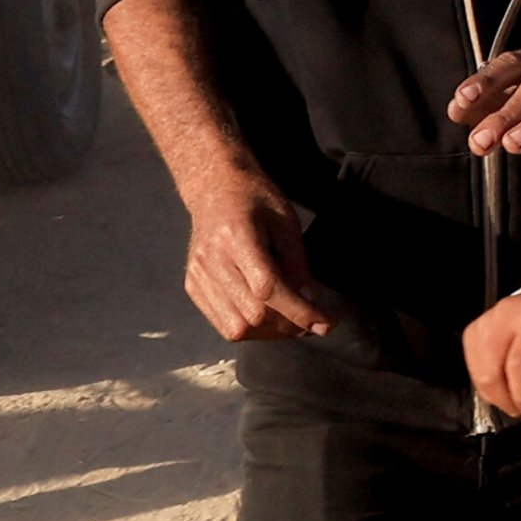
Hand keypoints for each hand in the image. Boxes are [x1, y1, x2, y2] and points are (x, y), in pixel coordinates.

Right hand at [182, 168, 339, 340]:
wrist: (215, 188)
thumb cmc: (254, 199)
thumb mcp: (286, 223)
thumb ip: (297, 264)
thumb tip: (311, 302)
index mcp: (236, 237)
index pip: (269, 289)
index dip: (300, 311)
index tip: (326, 322)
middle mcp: (212, 260)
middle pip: (253, 314)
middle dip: (290, 325)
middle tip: (312, 321)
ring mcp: (198, 275)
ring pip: (236, 328)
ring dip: (270, 333)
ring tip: (289, 320)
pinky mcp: (193, 286)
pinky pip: (222, 323)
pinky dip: (249, 328)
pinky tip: (266, 315)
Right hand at [463, 285, 520, 433]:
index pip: (520, 365)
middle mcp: (505, 314)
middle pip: (492, 373)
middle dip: (512, 403)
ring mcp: (486, 320)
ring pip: (480, 375)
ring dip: (500, 397)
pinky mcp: (475, 329)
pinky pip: (474, 368)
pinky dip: (490, 385)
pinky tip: (512, 382)